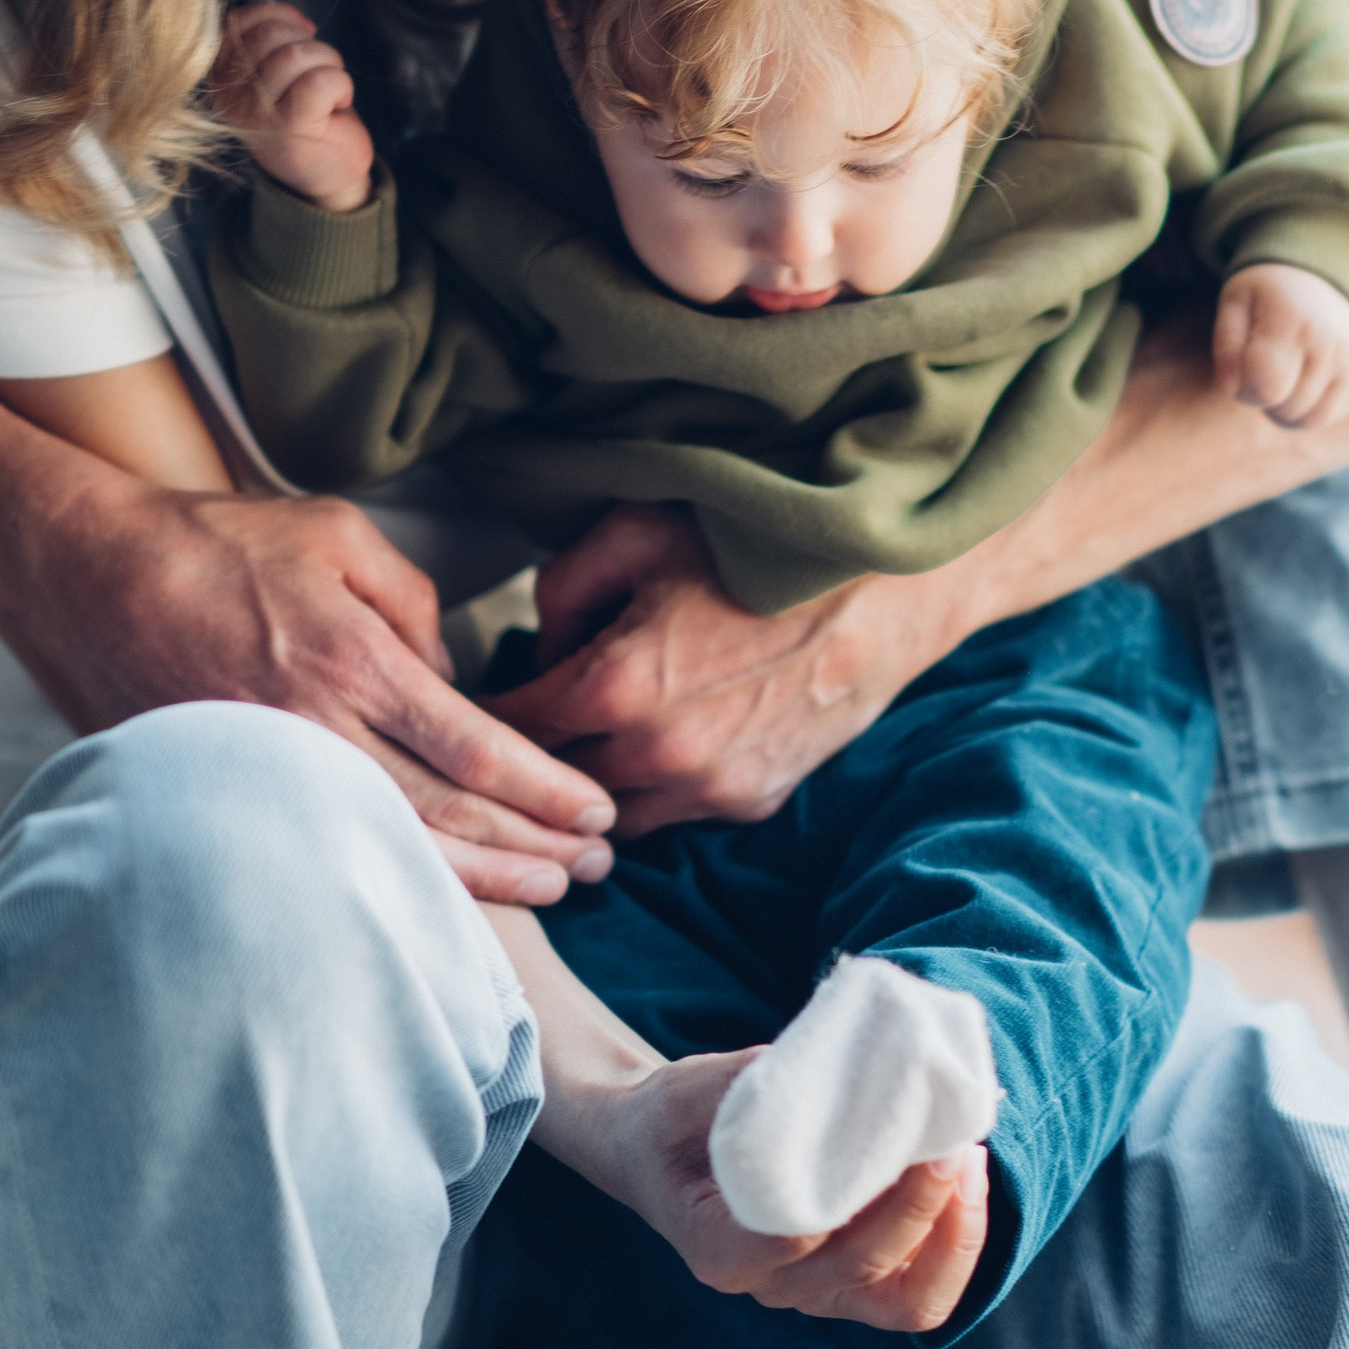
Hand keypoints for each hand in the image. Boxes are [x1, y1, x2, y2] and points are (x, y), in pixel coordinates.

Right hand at [0, 477, 617, 904]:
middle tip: (599, 865)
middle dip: (535, 844)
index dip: (544, 789)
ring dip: (484, 874)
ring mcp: (274, 769)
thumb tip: (454, 676)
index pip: (473, 745)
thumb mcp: (337, 534)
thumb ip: (414, 604)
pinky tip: (449, 895)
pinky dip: (402, 879)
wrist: (90, 578)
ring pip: (395, 845)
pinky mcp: (240, 793)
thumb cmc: (218, 545)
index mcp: (351, 657)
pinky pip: (334, 849)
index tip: (597, 810)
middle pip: (449, 810)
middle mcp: (316, 726)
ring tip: (552, 889)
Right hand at [211, 1, 376, 213]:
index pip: (238, 23)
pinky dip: (341, 84)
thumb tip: (294, 20)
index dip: (278, 16)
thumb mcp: (273, 77)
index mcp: (220, 79)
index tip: (303, 33)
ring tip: (329, 89)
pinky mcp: (290, 125)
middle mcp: (229, 96)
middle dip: (308, 43)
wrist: (325, 177)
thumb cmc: (303, 119)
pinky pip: (321, 79)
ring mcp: (256, 112)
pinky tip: (339, 102)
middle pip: (271, 34)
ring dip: (328, 63)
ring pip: (296, 55)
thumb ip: (268, 43)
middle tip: (321, 71)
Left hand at [510, 503, 956, 831]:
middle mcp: (655, 754)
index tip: (462, 712)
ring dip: (588, 789)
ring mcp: (707, 788)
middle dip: (526, 765)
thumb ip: (560, 590)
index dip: (476, 721)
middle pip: (549, 787)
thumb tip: (542, 648)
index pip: (506, 732)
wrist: (885, 587)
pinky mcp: (750, 802)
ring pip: (608, 818)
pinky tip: (655, 749)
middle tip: (510, 738)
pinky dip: (653, 790)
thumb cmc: (758, 546)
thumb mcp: (635, 531)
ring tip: (582, 750)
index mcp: (612, 686)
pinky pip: (673, 814)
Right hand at [597, 1046, 988, 1332]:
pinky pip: (917, 1290)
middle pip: (863, 1266)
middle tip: (953, 1137)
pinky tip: (963, 1180)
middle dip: (921, 1205)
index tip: (898, 1132)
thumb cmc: (674, 1119)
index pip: (796, 1237)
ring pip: (906, 1301)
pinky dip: (952, 1244)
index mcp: (719, 1249)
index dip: (857, 1193)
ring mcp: (814, 1293)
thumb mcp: (691, 1090)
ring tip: (970, 1161)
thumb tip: (853, 1057)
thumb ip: (757, 1085)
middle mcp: (769, 1285)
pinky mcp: (850, 1284)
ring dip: (951, 1236)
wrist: (660, 1152)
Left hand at [1211, 262, 1348, 431]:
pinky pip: (1327, 416)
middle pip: (1284, 407)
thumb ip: (1226, 346)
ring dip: (1282, 410)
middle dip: (1262, 397)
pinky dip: (1304, 412)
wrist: (1318, 275)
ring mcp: (1348, 362)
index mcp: (1291, 322)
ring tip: (1276, 378)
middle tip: (1259, 367)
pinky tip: (1295, 384)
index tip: (1241, 366)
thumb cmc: (1266, 293)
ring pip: (1307, 419)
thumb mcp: (1235, 302)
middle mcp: (1327, 344)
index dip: (1243, 388)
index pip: (1265, 388)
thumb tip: (1228, 388)